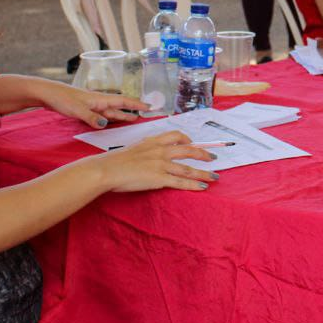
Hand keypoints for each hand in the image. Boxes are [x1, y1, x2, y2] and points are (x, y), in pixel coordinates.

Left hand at [35, 81, 147, 129]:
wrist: (48, 94)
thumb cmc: (63, 99)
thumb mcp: (77, 110)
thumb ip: (91, 118)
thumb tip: (105, 124)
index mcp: (101, 99)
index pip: (123, 101)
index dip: (137, 104)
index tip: (150, 106)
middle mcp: (99, 102)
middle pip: (120, 106)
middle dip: (133, 110)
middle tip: (146, 114)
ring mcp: (93, 106)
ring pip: (112, 111)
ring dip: (123, 115)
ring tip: (134, 119)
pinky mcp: (86, 109)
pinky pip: (103, 115)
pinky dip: (110, 118)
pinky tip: (111, 122)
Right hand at [99, 131, 217, 191]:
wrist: (107, 169)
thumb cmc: (115, 161)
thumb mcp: (133, 148)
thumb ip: (145, 148)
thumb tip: (149, 153)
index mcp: (153, 141)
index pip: (175, 135)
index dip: (187, 139)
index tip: (193, 143)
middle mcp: (160, 150)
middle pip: (188, 150)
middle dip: (203, 154)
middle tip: (213, 158)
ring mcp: (161, 164)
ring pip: (188, 168)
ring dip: (204, 173)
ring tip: (215, 177)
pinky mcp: (159, 178)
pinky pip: (181, 181)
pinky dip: (194, 184)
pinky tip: (203, 186)